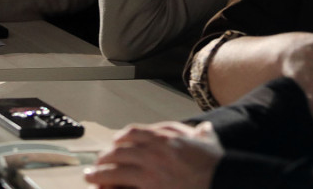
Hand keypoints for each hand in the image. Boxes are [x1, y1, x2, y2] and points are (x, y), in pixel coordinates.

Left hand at [85, 121, 221, 188]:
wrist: (221, 179)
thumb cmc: (215, 164)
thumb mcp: (209, 141)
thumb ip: (202, 133)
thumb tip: (204, 129)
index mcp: (165, 138)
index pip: (135, 132)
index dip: (122, 137)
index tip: (116, 142)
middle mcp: (154, 152)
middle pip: (120, 150)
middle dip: (106, 156)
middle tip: (98, 162)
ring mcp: (150, 171)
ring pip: (116, 169)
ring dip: (100, 173)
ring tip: (91, 176)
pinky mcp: (150, 188)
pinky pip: (124, 187)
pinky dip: (111, 188)